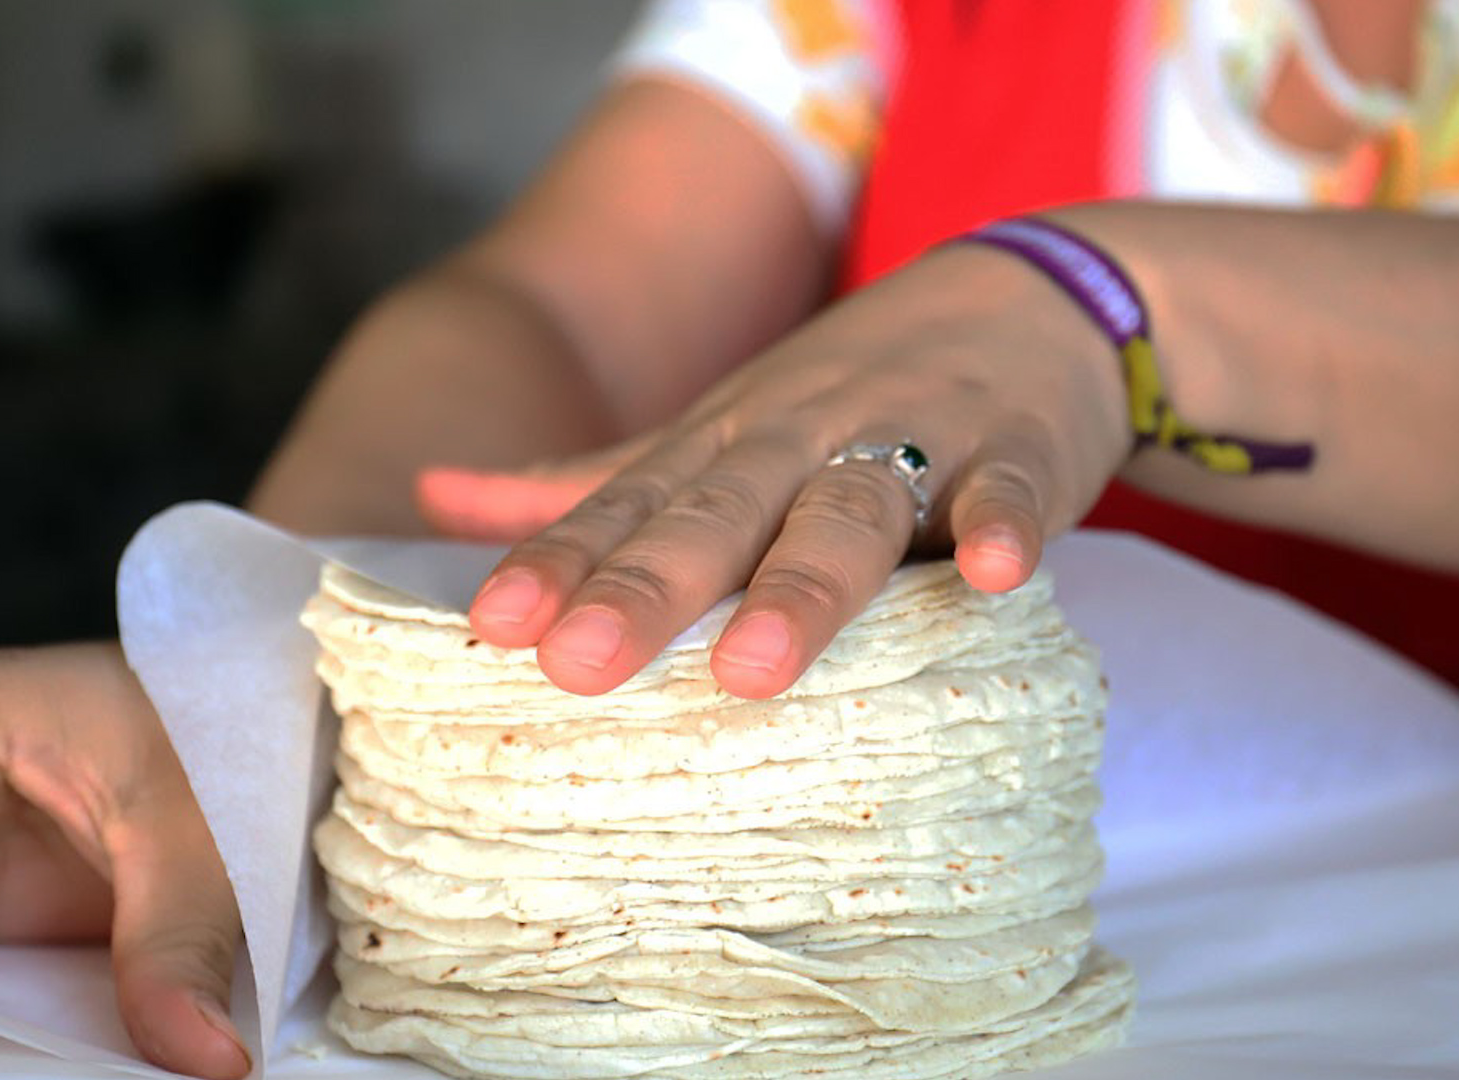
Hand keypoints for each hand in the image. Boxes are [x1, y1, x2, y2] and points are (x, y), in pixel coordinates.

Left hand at [420, 244, 1130, 698]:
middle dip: (648, 588)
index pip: (627, 508)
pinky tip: (995, 575)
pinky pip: (1008, 490)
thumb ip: (587, 479)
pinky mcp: (1016, 452)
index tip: (494, 626)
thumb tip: (433, 497)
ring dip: (802, 586)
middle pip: (717, 516)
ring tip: (753, 667)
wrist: (1025, 295)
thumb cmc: (845, 393)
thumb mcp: (709, 430)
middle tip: (579, 665)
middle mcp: (799, 440)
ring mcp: (911, 441)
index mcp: (721, 446)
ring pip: (849, 514)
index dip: (560, 563)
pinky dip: (1003, 526)